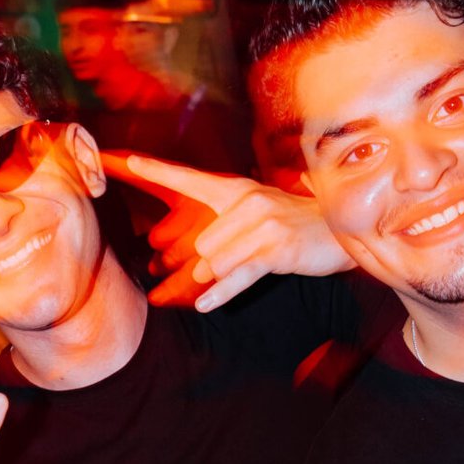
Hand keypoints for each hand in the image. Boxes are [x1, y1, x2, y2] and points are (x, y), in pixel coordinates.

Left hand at [100, 154, 348, 309]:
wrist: (337, 233)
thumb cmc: (292, 226)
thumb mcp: (257, 214)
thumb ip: (224, 227)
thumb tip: (196, 258)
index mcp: (236, 190)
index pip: (188, 178)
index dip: (155, 170)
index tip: (126, 159)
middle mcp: (247, 202)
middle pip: (200, 244)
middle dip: (201, 265)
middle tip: (214, 271)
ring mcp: (263, 226)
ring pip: (216, 262)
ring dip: (218, 278)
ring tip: (236, 273)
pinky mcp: (276, 249)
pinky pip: (238, 275)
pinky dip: (221, 292)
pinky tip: (206, 303)